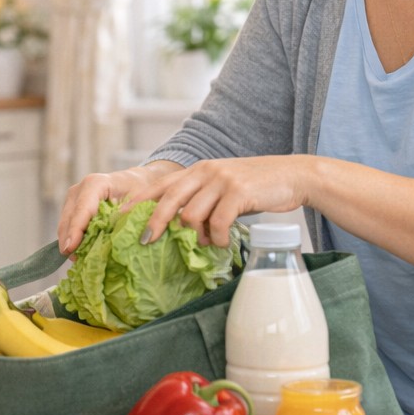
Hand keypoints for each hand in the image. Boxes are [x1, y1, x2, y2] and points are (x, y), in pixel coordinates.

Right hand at [57, 161, 182, 254]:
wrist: (138, 180)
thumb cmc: (141, 190)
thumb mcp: (140, 203)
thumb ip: (126, 219)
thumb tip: (113, 243)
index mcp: (96, 184)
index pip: (82, 210)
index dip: (75, 230)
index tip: (70, 248)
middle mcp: (80, 188)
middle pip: (69, 218)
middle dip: (69, 240)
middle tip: (75, 260)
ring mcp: (74, 196)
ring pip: (65, 222)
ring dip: (69, 240)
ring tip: (78, 259)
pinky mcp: (73, 205)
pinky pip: (68, 224)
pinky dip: (73, 237)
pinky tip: (80, 251)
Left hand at [133, 155, 312, 245]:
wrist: (293, 175)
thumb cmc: (256, 188)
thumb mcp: (223, 190)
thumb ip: (202, 205)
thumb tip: (184, 232)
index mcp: (197, 171)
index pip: (159, 186)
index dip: (138, 202)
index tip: (120, 219)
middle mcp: (205, 171)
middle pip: (168, 199)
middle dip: (154, 222)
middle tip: (145, 241)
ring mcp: (221, 180)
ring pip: (192, 214)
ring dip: (196, 236)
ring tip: (206, 243)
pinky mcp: (239, 192)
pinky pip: (218, 221)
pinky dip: (217, 237)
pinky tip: (223, 243)